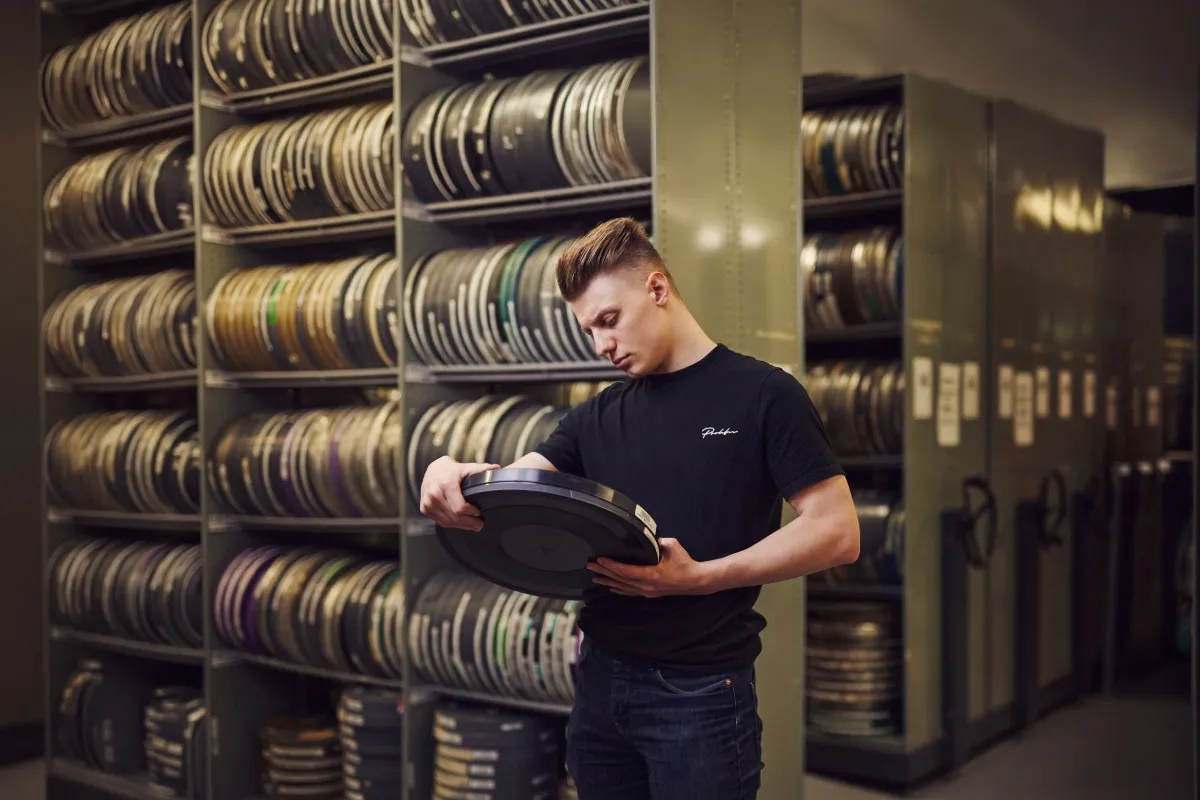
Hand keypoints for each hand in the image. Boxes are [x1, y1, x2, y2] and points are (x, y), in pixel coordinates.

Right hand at [418, 456, 499, 530]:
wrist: (432, 470)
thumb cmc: (451, 470)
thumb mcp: (466, 468)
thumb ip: (481, 469)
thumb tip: (496, 468)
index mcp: (446, 484)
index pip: (459, 508)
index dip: (471, 513)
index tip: (479, 512)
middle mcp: (434, 495)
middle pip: (454, 517)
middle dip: (469, 523)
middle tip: (480, 524)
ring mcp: (427, 503)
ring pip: (447, 522)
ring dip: (461, 526)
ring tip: (472, 525)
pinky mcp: (424, 509)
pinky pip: (440, 522)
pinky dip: (452, 524)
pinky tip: (461, 523)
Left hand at [586, 538, 715, 597]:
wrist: (695, 581)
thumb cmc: (684, 563)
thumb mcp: (672, 546)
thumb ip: (657, 541)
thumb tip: (647, 537)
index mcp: (650, 575)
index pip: (625, 571)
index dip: (611, 565)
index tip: (600, 559)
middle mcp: (645, 586)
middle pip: (620, 579)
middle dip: (604, 572)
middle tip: (590, 566)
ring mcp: (646, 592)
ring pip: (623, 587)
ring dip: (608, 581)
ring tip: (595, 577)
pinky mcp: (649, 594)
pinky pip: (630, 592)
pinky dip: (619, 589)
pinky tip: (610, 587)